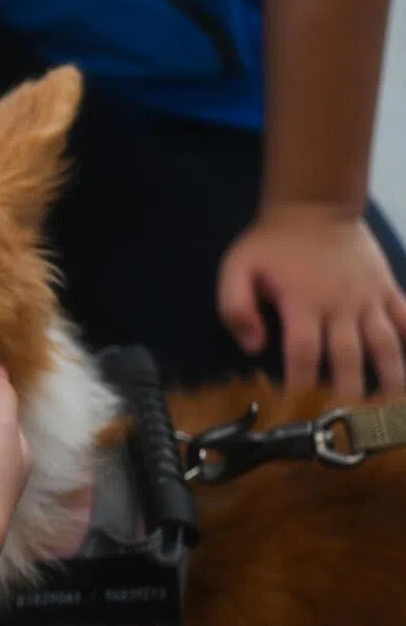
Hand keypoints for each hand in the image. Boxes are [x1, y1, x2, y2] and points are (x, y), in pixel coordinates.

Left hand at [218, 208, 405, 398]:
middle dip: (348, 390)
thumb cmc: (270, 244)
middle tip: (347, 418)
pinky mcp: (385, 288)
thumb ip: (235, 308)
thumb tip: (253, 346)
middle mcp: (339, 304)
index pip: (303, 352)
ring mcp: (367, 297)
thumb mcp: (237, 269)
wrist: (313, 207)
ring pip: (385, 342)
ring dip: (390, 374)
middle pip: (348, 355)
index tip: (296, 406)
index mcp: (302, 303)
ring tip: (391, 403)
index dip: (299, 382)